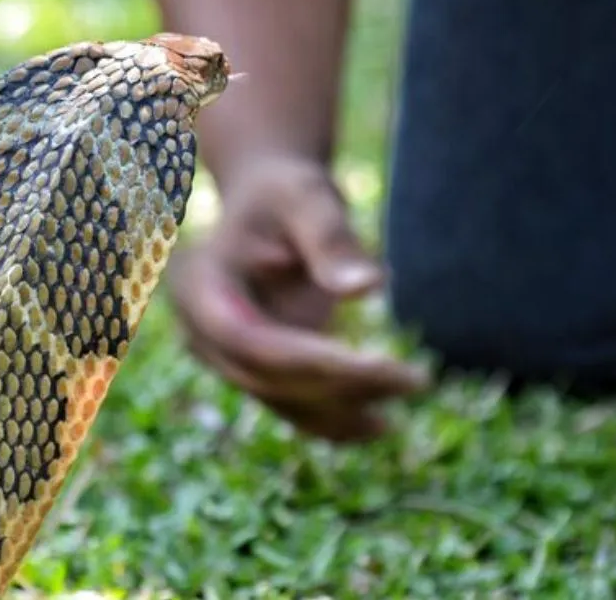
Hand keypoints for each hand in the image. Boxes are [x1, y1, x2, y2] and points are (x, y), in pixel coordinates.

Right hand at [169, 155, 428, 442]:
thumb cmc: (285, 192)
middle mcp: (199, 332)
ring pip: (283, 400)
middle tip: (416, 379)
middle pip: (267, 378)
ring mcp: (222, 357)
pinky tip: (382, 425)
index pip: (251, 341)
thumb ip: (331, 240)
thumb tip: (368, 288)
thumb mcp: (307, 198)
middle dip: (341, 386)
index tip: (383, 365)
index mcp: (199, 287)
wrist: (268, 201)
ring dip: (345, 409)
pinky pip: (291, 404)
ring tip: (411, 393)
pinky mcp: (251, 369)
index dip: (313, 361)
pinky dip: (335, 419)